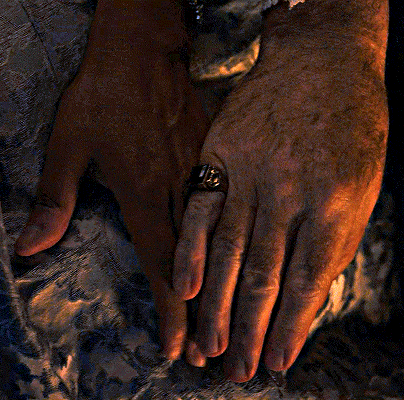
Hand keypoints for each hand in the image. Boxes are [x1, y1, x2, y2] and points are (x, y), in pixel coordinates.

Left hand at [14, 0, 207, 361]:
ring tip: (233, 320)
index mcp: (142, 190)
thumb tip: (30, 247)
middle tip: (213, 352)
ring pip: (218, 239)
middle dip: (202, 311)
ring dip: (223, 284)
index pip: (159, 262)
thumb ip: (55, 198)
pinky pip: (225, 210)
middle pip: (194, 261)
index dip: (169, 308)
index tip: (179, 346)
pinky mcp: (214, 162)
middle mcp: (178, 190)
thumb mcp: (67, 143)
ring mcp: (201, 175)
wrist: (142, 53)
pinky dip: (234, 242)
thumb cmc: (102, 97)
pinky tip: (246, 262)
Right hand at [173, 1, 388, 381]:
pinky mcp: (223, 151)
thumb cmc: (352, 123)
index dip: (291, 327)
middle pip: (265, 275)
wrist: (323, 58)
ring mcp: (254, 170)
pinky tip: (186, 289)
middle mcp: (293, 191)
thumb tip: (311, 292)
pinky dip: (193, 252)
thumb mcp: (365, 182)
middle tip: (241, 371)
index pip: (308, 280)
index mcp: (336, 201)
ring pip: (230, 251)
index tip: (278, 361)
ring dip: (219, 305)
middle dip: (252, 330)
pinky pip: (202, 209)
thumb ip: (337, 237)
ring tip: (212, 347)